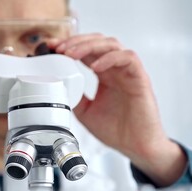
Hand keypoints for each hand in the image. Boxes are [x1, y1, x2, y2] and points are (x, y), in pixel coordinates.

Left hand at [48, 34, 185, 185]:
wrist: (136, 147)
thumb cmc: (117, 130)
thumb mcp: (84, 112)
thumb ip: (73, 96)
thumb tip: (57, 86)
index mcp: (105, 75)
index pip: (87, 51)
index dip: (69, 45)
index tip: (51, 47)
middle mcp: (116, 70)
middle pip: (97, 41)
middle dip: (76, 41)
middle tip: (58, 48)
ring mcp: (128, 73)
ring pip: (112, 44)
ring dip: (89, 45)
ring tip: (71, 53)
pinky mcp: (140, 79)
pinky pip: (128, 59)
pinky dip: (110, 58)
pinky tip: (96, 66)